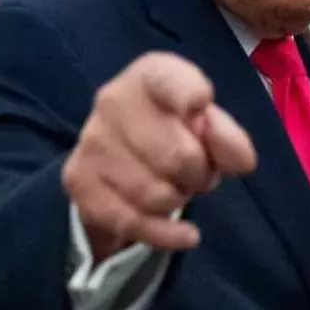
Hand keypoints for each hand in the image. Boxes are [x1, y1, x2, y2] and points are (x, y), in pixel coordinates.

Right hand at [62, 51, 256, 261]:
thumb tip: (230, 151)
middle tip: (198, 174)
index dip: (193, 99)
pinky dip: (166, 234)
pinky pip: (132, 222)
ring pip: (155, 195)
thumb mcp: (210, 126)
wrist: (120, 156)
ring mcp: (92, 140)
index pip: (172, 81)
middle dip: (199, 176)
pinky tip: (183, 233)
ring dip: (178, 201)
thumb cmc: (175, 132)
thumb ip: (228, 136)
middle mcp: (113, 99)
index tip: (201, 110)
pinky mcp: (79, 180)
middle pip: (177, 156)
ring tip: (176, 187)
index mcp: (150, 74)